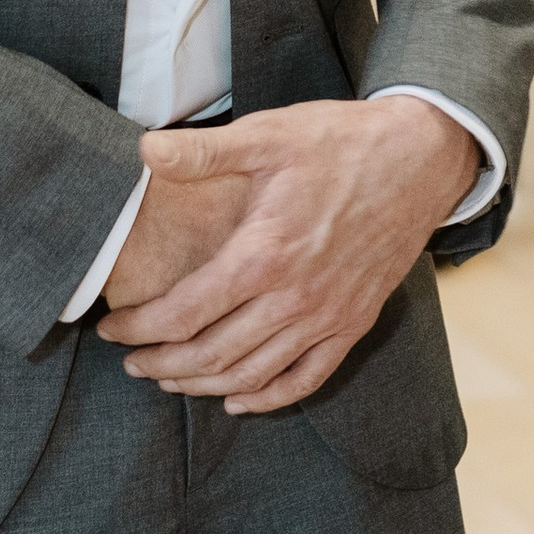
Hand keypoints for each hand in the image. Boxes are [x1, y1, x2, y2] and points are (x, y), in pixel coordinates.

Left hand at [97, 98, 480, 412]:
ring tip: (169, 378)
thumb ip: (204, 151)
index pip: (184, 312)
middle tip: (130, 362)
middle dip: (161, 364)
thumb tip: (143, 147)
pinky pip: (307, 379)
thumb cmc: (343, 142)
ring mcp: (327, 316)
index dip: (139, 328)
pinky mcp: (354, 323)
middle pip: (211, 354)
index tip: (112, 329)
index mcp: (264, 254)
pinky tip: (240, 399)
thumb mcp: (270, 134)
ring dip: (203, 385)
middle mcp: (294, 297)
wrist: (422, 158)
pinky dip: (268, 398)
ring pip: (253, 375)